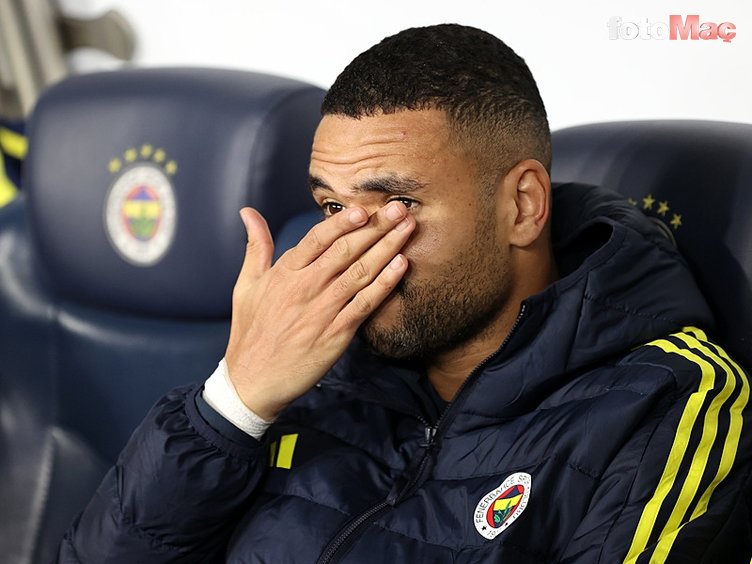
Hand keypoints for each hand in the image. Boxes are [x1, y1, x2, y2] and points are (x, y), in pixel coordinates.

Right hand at [225, 202, 414, 419]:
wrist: (253, 381)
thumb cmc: (250, 331)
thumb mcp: (246, 285)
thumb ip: (256, 246)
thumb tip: (248, 212)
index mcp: (285, 272)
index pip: (318, 238)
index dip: (343, 221)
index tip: (364, 208)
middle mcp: (306, 287)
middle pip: (346, 249)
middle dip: (376, 227)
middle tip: (400, 208)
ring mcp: (323, 310)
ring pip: (361, 272)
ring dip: (387, 248)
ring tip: (408, 228)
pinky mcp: (337, 333)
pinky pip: (366, 304)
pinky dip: (385, 284)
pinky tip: (402, 266)